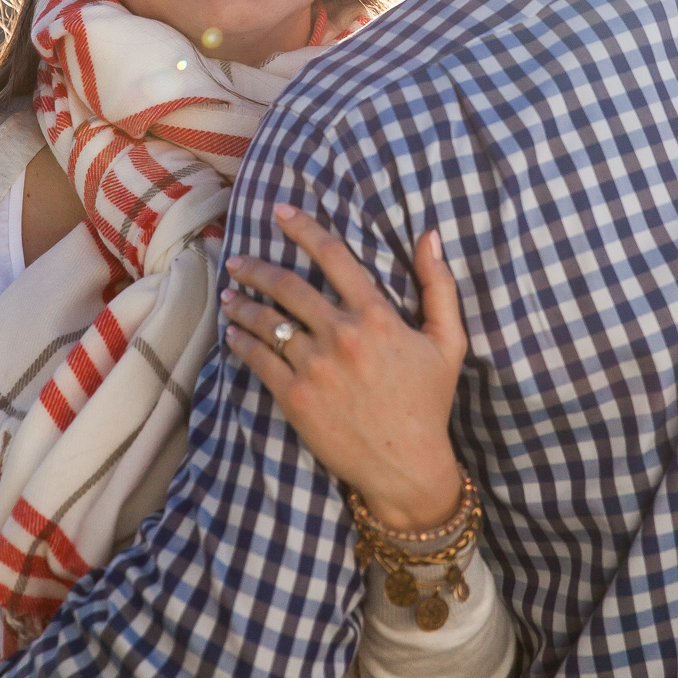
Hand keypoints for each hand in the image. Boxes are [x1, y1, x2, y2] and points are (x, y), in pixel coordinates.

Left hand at [221, 204, 465, 530]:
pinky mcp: (295, 396)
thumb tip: (430, 236)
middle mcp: (341, 334)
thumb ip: (439, 286)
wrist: (406, 465)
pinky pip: (259, 360)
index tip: (281, 212)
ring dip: (243, 304)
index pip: (333, 256)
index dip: (304, 228)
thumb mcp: (448, 342)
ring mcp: (314, 366)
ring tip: (229, 295)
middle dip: (257, 268)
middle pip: (288, 285)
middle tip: (238, 260)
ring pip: (267, 321)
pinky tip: (233, 334)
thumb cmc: (428, 402)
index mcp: (375, 315)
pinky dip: (242, 342)